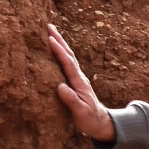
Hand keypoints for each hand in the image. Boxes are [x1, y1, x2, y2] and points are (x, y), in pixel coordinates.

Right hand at [48, 24, 115, 143]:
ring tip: (51, 32)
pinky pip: (66, 63)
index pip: (68, 63)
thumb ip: (72, 100)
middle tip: (49, 26)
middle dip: (59, 40)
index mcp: (79, 82)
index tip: (50, 39)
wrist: (99, 122)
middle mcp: (79, 76)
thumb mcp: (81, 112)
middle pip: (69, 54)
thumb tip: (61, 87)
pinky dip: (60, 53)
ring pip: (68, 57)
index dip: (59, 51)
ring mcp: (77, 77)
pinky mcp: (74, 81)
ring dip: (60, 43)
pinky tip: (55, 49)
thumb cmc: (89, 119)